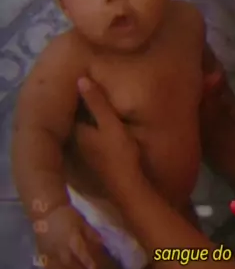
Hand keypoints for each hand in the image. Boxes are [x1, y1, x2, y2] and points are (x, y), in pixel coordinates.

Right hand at [38, 204, 102, 268]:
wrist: (46, 210)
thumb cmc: (67, 214)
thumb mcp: (81, 222)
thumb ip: (91, 233)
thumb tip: (102, 242)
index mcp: (72, 241)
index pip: (82, 255)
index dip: (88, 263)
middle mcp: (61, 248)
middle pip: (70, 263)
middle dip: (77, 268)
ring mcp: (51, 250)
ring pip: (60, 263)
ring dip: (68, 265)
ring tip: (74, 266)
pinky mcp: (44, 249)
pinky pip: (52, 259)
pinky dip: (58, 261)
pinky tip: (62, 259)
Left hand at [74, 77, 142, 196]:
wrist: (129, 189)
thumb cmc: (120, 153)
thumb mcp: (111, 124)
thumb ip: (98, 104)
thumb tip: (81, 79)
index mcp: (78, 133)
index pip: (71, 111)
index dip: (76, 98)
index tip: (81, 85)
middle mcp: (77, 146)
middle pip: (76, 123)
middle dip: (81, 111)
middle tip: (89, 96)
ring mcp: (87, 158)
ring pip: (83, 135)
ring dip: (88, 124)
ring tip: (99, 110)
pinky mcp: (98, 165)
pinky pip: (92, 144)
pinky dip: (95, 136)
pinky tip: (105, 133)